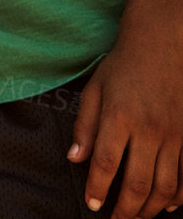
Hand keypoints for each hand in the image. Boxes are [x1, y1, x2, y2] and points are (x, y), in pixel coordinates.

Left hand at [69, 29, 182, 218]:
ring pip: (166, 186)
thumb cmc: (123, 67)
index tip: (94, 205)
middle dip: (127, 209)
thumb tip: (74, 159)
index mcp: (119, 117)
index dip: (99, 189)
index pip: (106, 163)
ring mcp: (174, 136)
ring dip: (152, 208)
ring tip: (138, 216)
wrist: (162, 46)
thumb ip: (85, 126)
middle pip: (139, 183)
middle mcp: (149, 130)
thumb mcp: (94, 90)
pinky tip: (168, 204)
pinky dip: (179, 196)